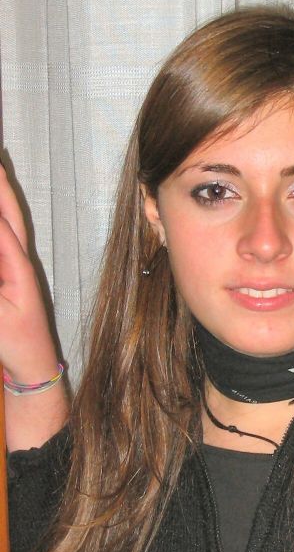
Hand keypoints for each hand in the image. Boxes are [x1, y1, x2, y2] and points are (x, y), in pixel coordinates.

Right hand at [0, 161, 59, 381]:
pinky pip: (2, 242)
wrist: (33, 364)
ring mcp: (14, 267)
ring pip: (6, 225)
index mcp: (18, 268)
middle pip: (8, 216)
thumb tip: (0, 245)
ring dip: (0, 199)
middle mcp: (18, 262)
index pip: (1, 226)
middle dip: (0, 187)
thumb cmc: (16, 343)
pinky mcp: (8, 275)